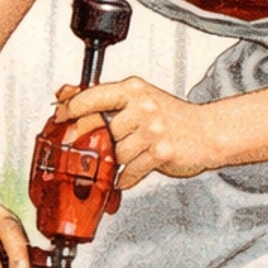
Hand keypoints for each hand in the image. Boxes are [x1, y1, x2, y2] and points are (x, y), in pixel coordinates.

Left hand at [64, 76, 219, 188]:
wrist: (208, 131)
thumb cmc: (171, 117)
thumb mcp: (138, 98)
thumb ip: (104, 98)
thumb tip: (64, 94)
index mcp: (133, 89)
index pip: (91, 96)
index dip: (69, 109)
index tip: (60, 118)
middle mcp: (143, 106)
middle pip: (97, 129)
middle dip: (89, 143)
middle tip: (86, 148)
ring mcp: (152, 129)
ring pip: (113, 153)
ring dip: (113, 162)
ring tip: (123, 159)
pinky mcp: (160, 152)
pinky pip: (129, 172)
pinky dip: (125, 178)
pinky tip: (129, 173)